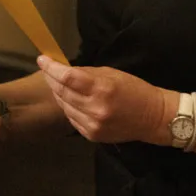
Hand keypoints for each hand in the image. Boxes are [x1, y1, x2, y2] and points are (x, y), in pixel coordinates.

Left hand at [37, 55, 165, 143]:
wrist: (153, 118)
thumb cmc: (134, 90)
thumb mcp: (112, 74)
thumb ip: (86, 73)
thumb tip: (64, 70)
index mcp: (102, 88)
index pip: (67, 77)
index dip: (51, 68)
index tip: (42, 59)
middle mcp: (95, 108)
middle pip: (62, 92)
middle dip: (51, 79)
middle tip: (47, 69)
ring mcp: (93, 124)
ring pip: (64, 106)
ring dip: (58, 94)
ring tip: (58, 84)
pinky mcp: (92, 135)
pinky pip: (72, 118)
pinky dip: (68, 108)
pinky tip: (70, 100)